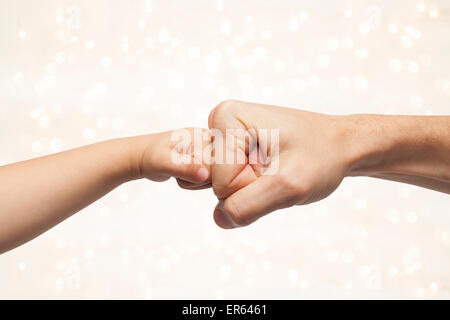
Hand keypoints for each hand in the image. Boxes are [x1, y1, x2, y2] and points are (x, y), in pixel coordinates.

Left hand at [131, 128, 211, 185]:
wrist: (141, 157)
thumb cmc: (150, 156)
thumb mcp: (165, 162)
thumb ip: (186, 168)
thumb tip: (205, 175)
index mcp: (202, 136)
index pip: (219, 163)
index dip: (203, 175)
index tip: (183, 173)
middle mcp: (209, 142)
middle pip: (220, 172)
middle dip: (199, 179)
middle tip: (179, 174)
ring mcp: (207, 151)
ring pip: (216, 178)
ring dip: (196, 183)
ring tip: (179, 175)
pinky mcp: (205, 161)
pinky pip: (210, 180)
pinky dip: (196, 183)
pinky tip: (183, 177)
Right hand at [208, 100, 352, 227]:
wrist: (339, 147)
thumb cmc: (321, 157)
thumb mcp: (289, 185)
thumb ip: (247, 206)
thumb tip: (219, 218)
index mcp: (226, 118)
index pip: (220, 181)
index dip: (252, 184)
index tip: (276, 166)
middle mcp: (218, 125)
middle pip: (213, 183)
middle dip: (246, 188)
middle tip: (275, 169)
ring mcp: (223, 141)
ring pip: (219, 189)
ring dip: (249, 190)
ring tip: (273, 170)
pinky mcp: (230, 155)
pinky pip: (227, 189)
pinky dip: (249, 190)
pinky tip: (267, 173)